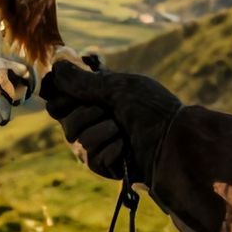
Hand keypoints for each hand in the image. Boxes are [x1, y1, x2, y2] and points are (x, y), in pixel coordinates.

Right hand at [39, 62, 180, 183]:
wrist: (175, 142)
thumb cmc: (151, 109)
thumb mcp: (117, 87)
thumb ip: (82, 81)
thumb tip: (56, 66)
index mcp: (99, 96)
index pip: (61, 97)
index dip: (60, 96)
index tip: (69, 94)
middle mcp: (95, 119)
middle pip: (63, 119)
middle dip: (84, 114)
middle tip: (106, 111)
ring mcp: (100, 143)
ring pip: (76, 139)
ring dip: (101, 131)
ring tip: (122, 131)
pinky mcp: (106, 165)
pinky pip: (91, 157)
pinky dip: (110, 149)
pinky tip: (126, 148)